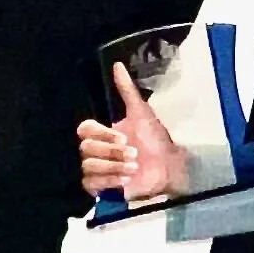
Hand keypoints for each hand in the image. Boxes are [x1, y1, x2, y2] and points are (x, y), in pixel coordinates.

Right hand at [77, 62, 185, 202]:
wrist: (169, 166)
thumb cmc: (155, 139)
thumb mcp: (142, 112)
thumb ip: (127, 90)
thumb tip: (117, 65)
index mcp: (102, 132)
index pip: (84, 129)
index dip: (102, 133)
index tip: (123, 137)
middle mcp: (95, 150)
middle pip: (85, 148)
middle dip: (112, 151)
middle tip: (133, 153)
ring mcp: (96, 170)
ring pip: (88, 166)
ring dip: (113, 166)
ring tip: (134, 167)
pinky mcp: (100, 187)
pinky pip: (91, 184)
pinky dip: (110, 180)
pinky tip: (126, 179)